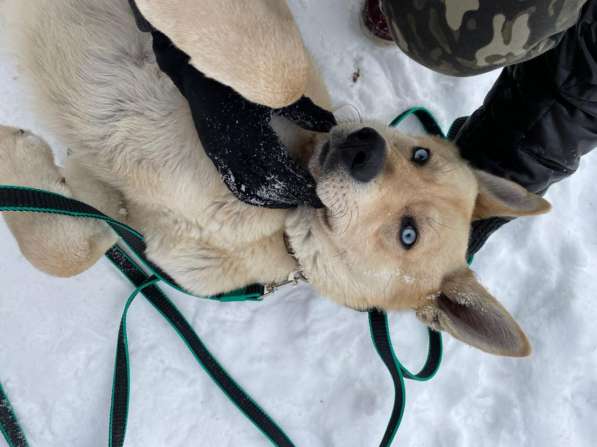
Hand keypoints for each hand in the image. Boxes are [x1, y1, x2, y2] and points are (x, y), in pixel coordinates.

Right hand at [144, 24, 336, 208]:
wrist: (201, 76)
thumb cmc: (244, 84)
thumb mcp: (277, 97)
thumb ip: (306, 112)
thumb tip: (330, 125)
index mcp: (258, 141)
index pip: (286, 174)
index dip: (303, 187)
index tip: (318, 193)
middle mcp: (240, 156)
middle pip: (271, 188)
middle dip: (292, 196)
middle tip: (310, 200)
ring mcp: (226, 159)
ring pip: (253, 190)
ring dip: (273, 199)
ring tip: (292, 200)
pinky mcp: (218, 158)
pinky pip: (237, 185)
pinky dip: (253, 195)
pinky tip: (265, 196)